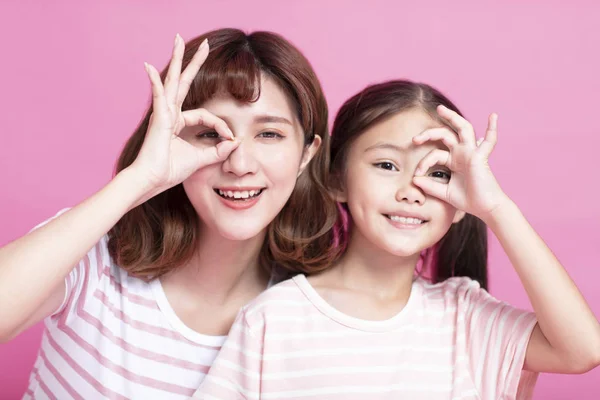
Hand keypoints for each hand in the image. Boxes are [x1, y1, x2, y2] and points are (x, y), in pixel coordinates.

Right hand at [130, 34, 238, 194]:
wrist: (152, 180)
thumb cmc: (170, 171)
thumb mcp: (201, 159)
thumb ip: (217, 150)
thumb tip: (235, 143)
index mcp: (178, 122)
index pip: (206, 115)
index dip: (221, 125)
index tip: (230, 137)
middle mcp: (170, 113)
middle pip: (184, 82)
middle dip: (194, 63)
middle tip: (205, 44)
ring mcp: (163, 113)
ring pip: (172, 80)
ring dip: (177, 58)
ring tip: (177, 38)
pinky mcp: (158, 118)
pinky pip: (158, 95)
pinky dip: (155, 81)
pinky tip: (149, 67)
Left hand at [412, 105, 508, 220]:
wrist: (485, 208)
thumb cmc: (468, 200)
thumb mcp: (444, 192)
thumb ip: (430, 186)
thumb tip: (414, 180)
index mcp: (454, 160)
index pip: (434, 154)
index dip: (423, 163)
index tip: (417, 175)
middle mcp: (462, 153)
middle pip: (445, 134)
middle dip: (429, 133)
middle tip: (415, 138)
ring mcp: (471, 153)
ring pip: (462, 128)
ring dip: (452, 117)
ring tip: (440, 109)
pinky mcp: (480, 157)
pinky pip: (489, 141)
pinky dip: (492, 128)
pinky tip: (493, 115)